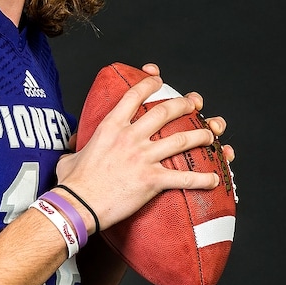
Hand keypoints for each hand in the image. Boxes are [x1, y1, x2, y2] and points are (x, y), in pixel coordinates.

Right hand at [56, 63, 233, 230]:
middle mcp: (130, 137)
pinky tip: (215, 178)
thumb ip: (76, 148)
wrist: (78, 205)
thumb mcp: (70, 157)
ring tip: (211, 134)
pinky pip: (184, 178)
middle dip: (185, 104)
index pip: (134, 96)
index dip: (149, 84)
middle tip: (195, 103)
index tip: (160, 79)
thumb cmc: (72, 184)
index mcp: (111, 127)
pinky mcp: (152, 180)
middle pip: (165, 112)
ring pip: (181, 139)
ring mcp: (143, 157)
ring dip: (200, 135)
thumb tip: (72, 148)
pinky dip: (203, 178)